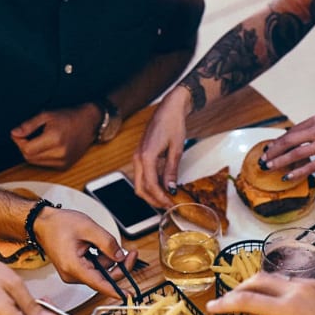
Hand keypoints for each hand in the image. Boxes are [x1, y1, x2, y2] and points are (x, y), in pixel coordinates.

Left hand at [10, 104, 98, 168]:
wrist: (88, 123)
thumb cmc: (69, 117)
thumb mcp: (46, 115)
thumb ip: (28, 125)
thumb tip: (14, 133)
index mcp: (54, 139)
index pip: (27, 149)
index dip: (19, 142)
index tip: (18, 134)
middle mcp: (59, 153)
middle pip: (29, 158)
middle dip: (24, 147)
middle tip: (27, 136)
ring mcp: (63, 161)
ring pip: (36, 163)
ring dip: (32, 153)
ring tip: (39, 140)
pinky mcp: (64, 166)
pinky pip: (45, 165)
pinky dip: (41, 157)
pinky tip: (47, 147)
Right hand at [33, 206, 136, 298]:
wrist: (43, 223)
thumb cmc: (59, 225)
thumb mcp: (88, 228)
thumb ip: (107, 243)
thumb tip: (120, 256)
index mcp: (73, 266)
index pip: (98, 283)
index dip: (115, 290)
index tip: (127, 294)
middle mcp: (72, 274)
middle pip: (103, 278)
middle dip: (118, 266)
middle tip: (130, 253)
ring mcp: (73, 273)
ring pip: (100, 272)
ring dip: (108, 259)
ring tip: (105, 241)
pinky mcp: (75, 270)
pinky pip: (94, 269)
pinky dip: (101, 259)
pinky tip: (97, 247)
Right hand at [132, 86, 191, 206]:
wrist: (169, 108)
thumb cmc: (173, 124)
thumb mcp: (176, 149)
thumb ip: (171, 170)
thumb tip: (170, 188)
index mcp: (146, 156)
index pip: (151, 185)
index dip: (160, 198)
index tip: (170, 204)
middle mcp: (138, 158)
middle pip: (140, 188)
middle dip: (153, 200)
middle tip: (167, 206)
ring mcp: (138, 157)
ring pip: (139, 184)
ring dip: (151, 194)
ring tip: (166, 199)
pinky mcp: (141, 156)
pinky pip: (142, 176)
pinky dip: (151, 185)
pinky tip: (162, 187)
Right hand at [205, 273, 314, 314]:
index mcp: (288, 310)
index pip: (247, 301)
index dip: (226, 303)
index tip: (212, 307)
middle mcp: (297, 291)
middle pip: (256, 280)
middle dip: (238, 289)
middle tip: (228, 302)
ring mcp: (310, 284)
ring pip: (273, 278)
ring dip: (257, 287)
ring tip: (251, 303)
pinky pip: (290, 282)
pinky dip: (276, 289)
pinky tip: (276, 304)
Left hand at [257, 114, 314, 180]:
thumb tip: (298, 138)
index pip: (292, 131)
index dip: (278, 141)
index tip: (269, 147)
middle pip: (289, 141)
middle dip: (273, 151)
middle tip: (263, 159)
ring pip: (295, 154)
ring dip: (279, 161)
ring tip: (269, 167)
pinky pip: (310, 167)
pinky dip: (296, 172)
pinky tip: (287, 177)